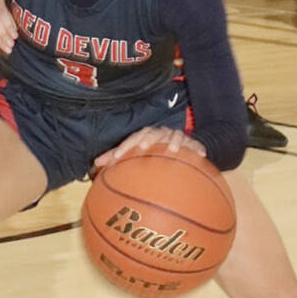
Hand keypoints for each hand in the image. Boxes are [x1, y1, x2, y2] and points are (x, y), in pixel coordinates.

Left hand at [92, 126, 206, 172]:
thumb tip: (95, 164)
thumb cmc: (152, 151)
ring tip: (172, 149)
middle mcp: (159, 133)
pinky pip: (195, 144)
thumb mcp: (135, 153)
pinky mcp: (191, 142)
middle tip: (142, 147)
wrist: (177, 145)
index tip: (115, 158)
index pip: (132, 138)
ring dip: (173, 141)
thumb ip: (116, 158)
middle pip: (152, 133)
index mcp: (144, 135)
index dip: (124, 147)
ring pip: (174, 135)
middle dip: (147, 139)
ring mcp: (175, 136)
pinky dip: (197, 148)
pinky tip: (201, 155)